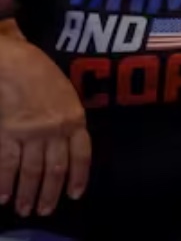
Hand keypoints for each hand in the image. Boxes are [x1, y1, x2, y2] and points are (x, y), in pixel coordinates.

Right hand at [0, 39, 89, 216]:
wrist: (13, 61)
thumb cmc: (40, 72)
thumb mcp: (65, 94)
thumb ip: (68, 119)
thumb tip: (66, 144)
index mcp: (74, 118)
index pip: (81, 154)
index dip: (79, 177)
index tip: (74, 194)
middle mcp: (55, 129)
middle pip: (55, 169)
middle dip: (50, 193)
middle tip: (44, 210)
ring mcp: (31, 132)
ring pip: (32, 171)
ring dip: (28, 194)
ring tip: (25, 209)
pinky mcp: (8, 132)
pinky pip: (7, 165)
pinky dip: (4, 183)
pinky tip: (3, 197)